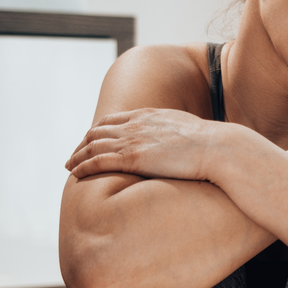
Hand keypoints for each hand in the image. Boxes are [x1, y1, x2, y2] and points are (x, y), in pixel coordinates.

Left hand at [66, 108, 229, 181]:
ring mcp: (133, 140)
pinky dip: (83, 166)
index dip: (97, 131)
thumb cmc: (212, 144)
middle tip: (75, 155)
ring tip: (69, 165)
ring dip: (77, 155)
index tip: (91, 141)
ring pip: (93, 146)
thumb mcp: (188, 130)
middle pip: (97, 131)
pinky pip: (97, 161)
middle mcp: (136, 124)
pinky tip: (76, 173)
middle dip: (83, 143)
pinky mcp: (133, 158)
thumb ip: (174, 133)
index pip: (112, 120)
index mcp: (148, 115)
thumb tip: (180, 144)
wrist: (218, 148)